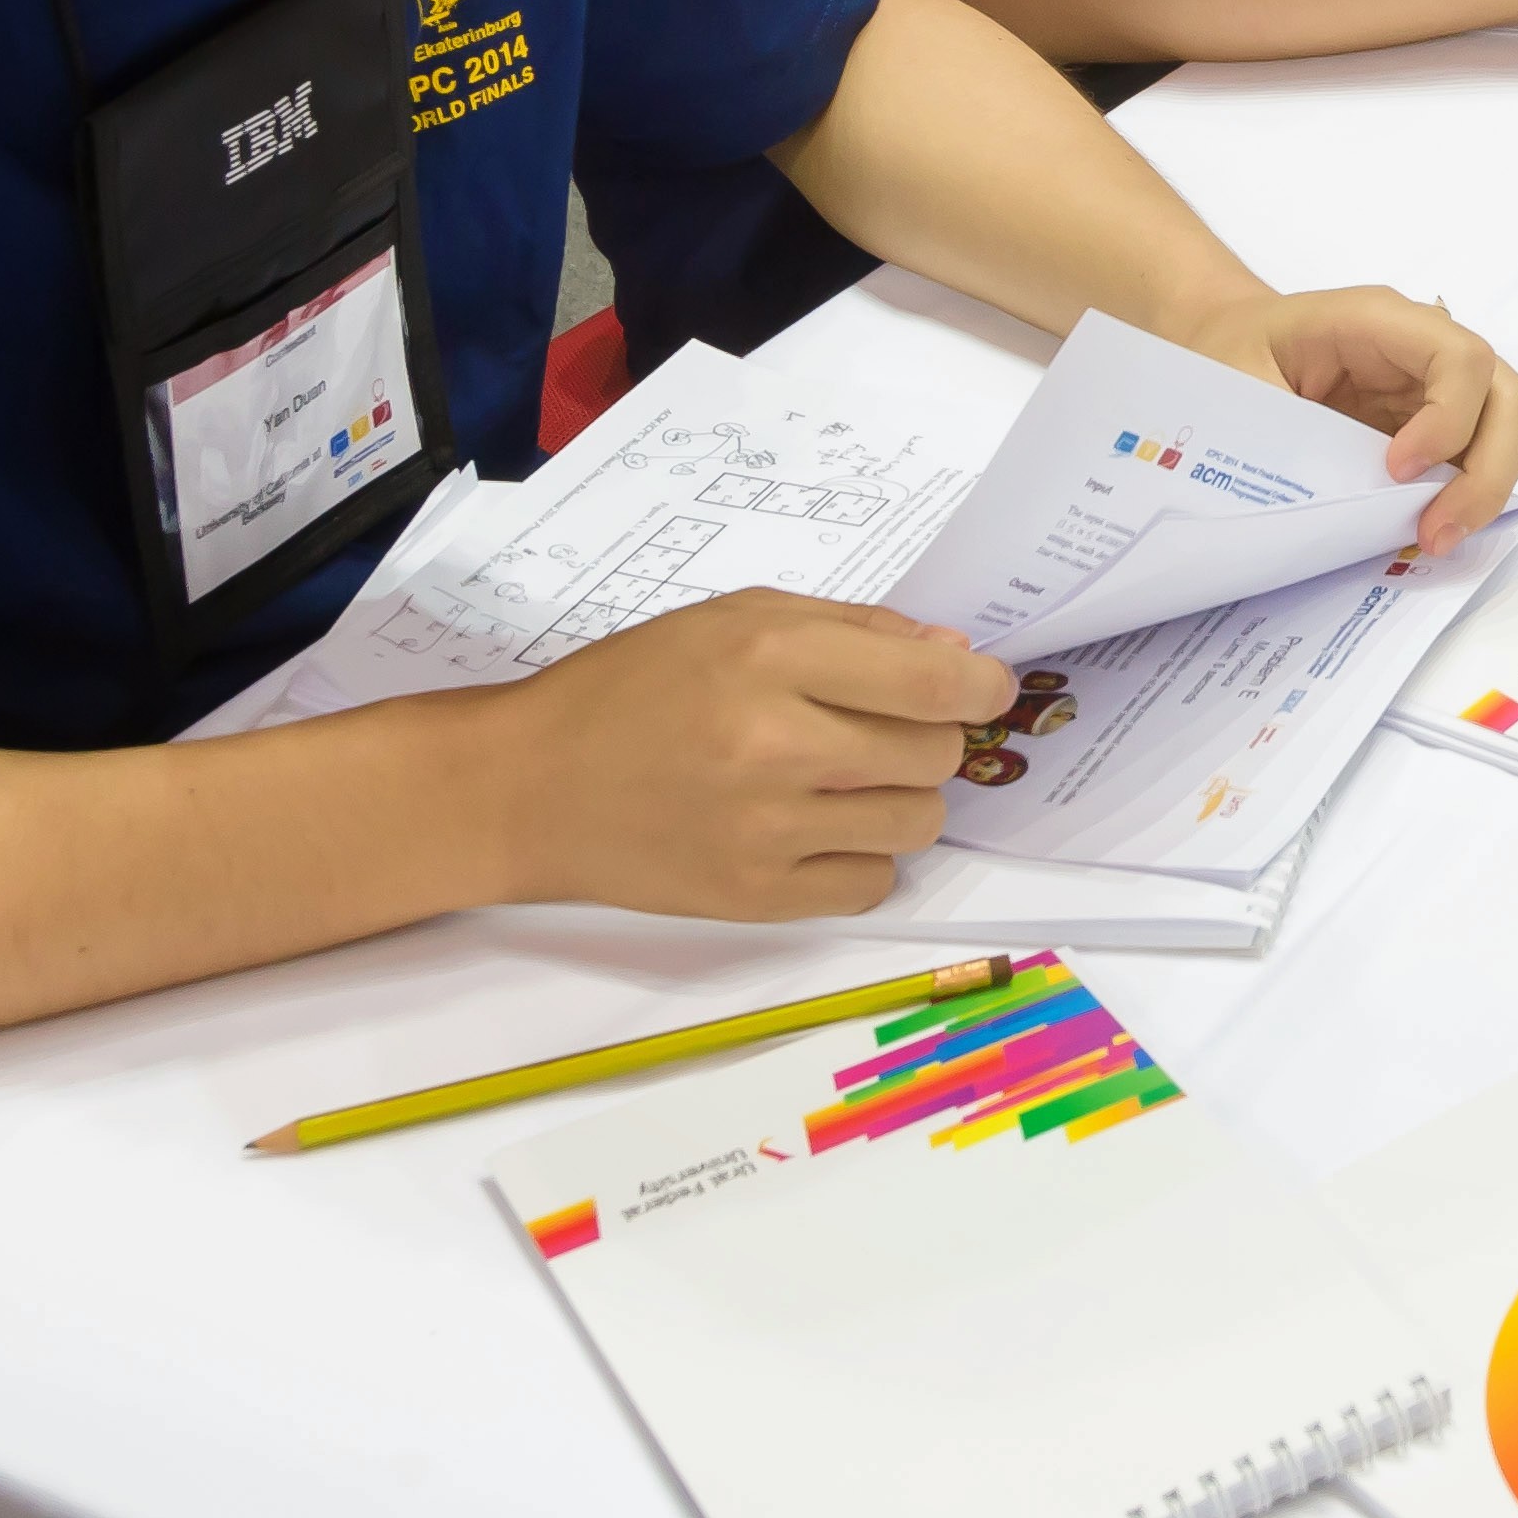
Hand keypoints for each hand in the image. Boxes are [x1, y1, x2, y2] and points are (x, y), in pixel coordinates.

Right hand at [478, 590, 1013, 918]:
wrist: (529, 787)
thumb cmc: (629, 688)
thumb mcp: (733, 619)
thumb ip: (852, 630)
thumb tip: (953, 661)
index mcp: (769, 659)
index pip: (929, 686)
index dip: (981, 689)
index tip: (988, 689)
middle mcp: (775, 746)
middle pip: (933, 755)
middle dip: (928, 737)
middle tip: (879, 729)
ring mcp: (765, 832)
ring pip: (916, 823)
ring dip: (900, 798)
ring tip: (844, 779)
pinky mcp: (753, 898)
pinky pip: (870, 884)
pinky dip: (860, 857)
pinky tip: (816, 830)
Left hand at [1159, 287, 1517, 542]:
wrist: (1225, 339)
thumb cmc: (1227, 347)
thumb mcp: (1236, 381)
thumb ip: (1285, 434)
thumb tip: (1324, 505)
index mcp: (1378, 320)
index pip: (1460, 358)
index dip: (1448, 419)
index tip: (1396, 469)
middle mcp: (1424, 349)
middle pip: (1509, 397)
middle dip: (1490, 471)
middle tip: (1439, 530)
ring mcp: (1435, 388)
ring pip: (1506, 430)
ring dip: (1484, 490)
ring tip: (1432, 537)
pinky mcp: (1432, 424)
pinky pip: (1475, 457)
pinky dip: (1465, 497)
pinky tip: (1423, 528)